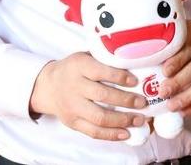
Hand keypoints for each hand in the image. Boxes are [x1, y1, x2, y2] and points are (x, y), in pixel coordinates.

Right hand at [29, 51, 146, 139]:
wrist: (48, 86)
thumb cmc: (73, 69)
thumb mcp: (84, 56)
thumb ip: (103, 59)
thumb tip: (133, 63)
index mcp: (79, 66)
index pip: (100, 71)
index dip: (119, 77)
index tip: (135, 81)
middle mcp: (74, 86)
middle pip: (102, 95)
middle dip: (126, 100)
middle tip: (142, 102)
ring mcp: (72, 106)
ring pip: (99, 117)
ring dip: (122, 120)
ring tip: (139, 119)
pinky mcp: (72, 122)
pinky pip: (93, 132)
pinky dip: (111, 134)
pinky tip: (126, 133)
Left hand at [159, 19, 190, 116]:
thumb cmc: (188, 36)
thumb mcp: (179, 31)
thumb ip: (164, 40)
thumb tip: (138, 50)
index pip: (187, 49)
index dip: (176, 61)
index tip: (164, 71)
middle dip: (178, 83)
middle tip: (162, 92)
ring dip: (187, 98)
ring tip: (171, 106)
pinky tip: (184, 112)